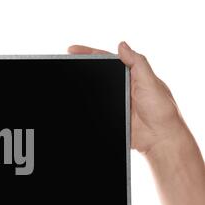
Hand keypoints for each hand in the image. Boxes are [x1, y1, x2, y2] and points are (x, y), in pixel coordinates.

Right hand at [68, 42, 185, 154]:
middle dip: (80, 67)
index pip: (106, 59)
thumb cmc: (162, 110)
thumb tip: (122, 45)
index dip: (89, 53)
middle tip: (64, 62)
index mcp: (131, 74)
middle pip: (96, 74)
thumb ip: (137, 63)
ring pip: (93, 91)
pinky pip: (93, 109)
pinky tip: (74, 103)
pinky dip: (84, 107)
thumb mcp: (151, 82)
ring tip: (65, 81)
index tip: (72, 50)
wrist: (160, 138)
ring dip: (81, 88)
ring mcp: (115, 101)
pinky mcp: (110, 115)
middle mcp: (122, 86)